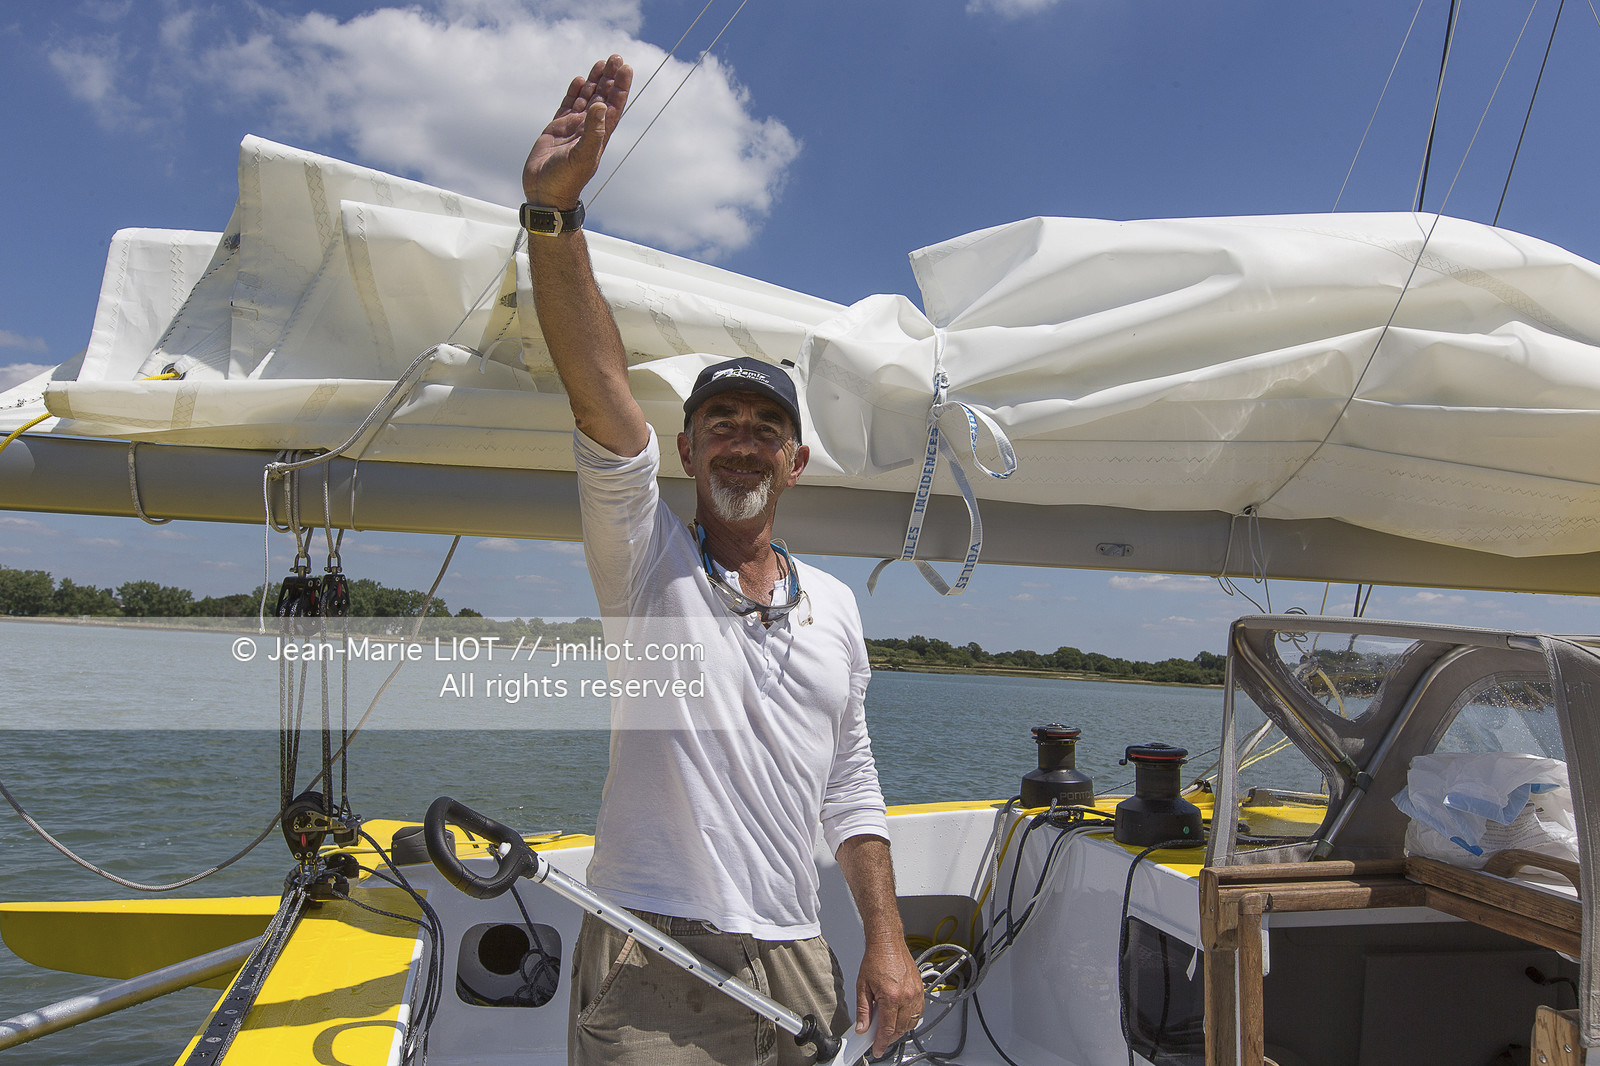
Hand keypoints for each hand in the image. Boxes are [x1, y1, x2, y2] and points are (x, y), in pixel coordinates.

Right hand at [522, 55, 632, 209]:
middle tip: (616, 57)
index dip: (621, 87)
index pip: (613, 106)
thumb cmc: (565, 180)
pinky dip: (574, 92)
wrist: (544, 193)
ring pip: (586, 98)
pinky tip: (580, 80)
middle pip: (602, 97)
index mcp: (598, 136)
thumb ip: (592, 132)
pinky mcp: (556, 129)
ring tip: (602, 62)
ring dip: (595, 81)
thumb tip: (601, 105)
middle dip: (610, 78)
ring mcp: (572, 128)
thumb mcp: (581, 156)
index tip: (627, 68)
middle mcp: (588, 129)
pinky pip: (568, 105)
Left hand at [856, 938, 923, 1056]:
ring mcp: (916, 993)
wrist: (888, 943)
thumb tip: (862, 1028)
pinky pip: (918, 1012)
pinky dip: (910, 1019)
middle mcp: (906, 996)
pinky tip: (900, 1018)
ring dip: (900, 1030)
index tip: (877, 1050)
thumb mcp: (863, 986)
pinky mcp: (920, 990)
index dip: (881, 1043)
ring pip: (911, 1023)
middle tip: (879, 1040)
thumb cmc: (876, 959)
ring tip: (888, 1028)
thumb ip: (863, 1010)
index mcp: (891, 996)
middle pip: (900, 1029)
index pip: (887, 1029)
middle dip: (889, 1038)